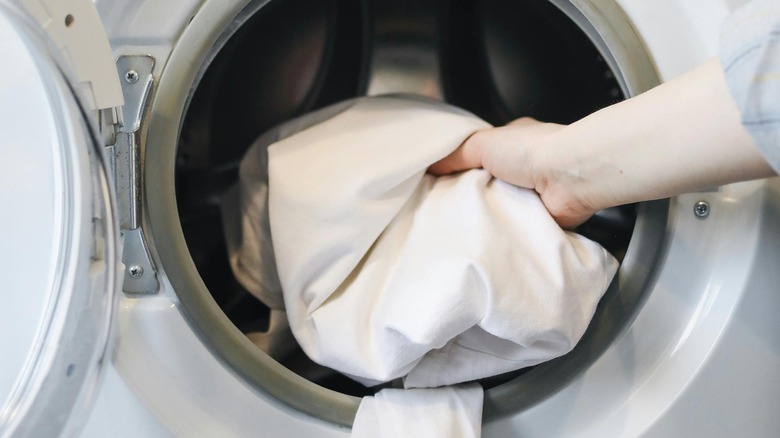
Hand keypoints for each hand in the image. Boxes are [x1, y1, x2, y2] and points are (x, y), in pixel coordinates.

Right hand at [430, 118, 597, 228]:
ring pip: (501, 207)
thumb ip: (455, 154)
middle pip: (490, 184)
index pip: (482, 155)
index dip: (463, 168)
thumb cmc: (531, 151)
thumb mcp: (482, 142)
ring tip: (463, 227)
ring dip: (488, 215)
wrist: (569, 177)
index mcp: (514, 143)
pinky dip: (506, 232)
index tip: (442, 183)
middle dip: (472, 195)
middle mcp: (526, 167)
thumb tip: (432, 166)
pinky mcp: (542, 217)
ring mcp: (535, 193)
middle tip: (448, 209)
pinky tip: (488, 238)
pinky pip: (517, 227)